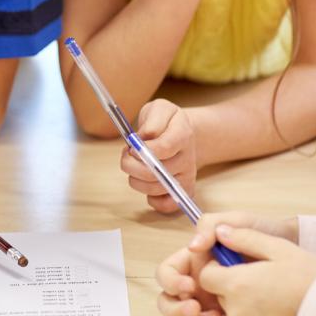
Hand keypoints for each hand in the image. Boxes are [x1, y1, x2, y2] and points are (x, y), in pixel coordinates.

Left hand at [122, 99, 197, 213]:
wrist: (182, 132)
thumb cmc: (166, 121)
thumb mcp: (159, 109)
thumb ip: (152, 121)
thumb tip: (143, 138)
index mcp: (183, 134)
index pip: (164, 148)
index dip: (143, 150)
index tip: (131, 147)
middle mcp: (188, 159)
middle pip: (157, 173)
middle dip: (132, 166)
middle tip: (126, 156)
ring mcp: (187, 177)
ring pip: (157, 189)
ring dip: (136, 180)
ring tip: (133, 166)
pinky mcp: (184, 192)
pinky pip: (168, 206)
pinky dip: (153, 200)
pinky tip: (146, 184)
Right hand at [156, 212, 298, 315]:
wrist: (295, 254)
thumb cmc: (264, 233)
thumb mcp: (239, 220)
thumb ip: (211, 225)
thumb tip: (193, 246)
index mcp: (195, 262)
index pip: (168, 273)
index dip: (171, 280)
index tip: (189, 285)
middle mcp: (198, 285)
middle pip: (169, 301)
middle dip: (176, 309)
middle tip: (195, 309)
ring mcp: (210, 305)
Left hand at [195, 225, 315, 315]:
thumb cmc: (308, 278)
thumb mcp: (278, 248)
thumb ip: (245, 238)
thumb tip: (221, 232)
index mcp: (237, 284)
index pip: (206, 276)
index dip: (217, 268)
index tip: (235, 265)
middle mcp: (236, 309)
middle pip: (218, 293)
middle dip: (231, 284)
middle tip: (257, 279)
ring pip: (231, 310)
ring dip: (242, 302)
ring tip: (269, 294)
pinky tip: (272, 309)